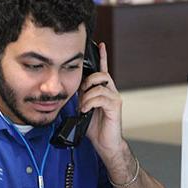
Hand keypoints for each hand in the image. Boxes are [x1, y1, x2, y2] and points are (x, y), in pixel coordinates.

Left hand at [80, 42, 125, 165]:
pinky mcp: (115, 105)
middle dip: (87, 81)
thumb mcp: (83, 108)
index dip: (102, 56)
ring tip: (83, 106)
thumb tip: (71, 88)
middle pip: (100, 74)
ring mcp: (114, 98)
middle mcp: (110, 91)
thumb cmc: (96, 127)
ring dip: (87, 95)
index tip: (100, 45)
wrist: (105, 143)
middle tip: (81, 94)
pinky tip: (86, 110)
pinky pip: (101, 96)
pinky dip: (90, 102)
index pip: (102, 69)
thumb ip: (80, 96)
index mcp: (103, 90)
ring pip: (99, 85)